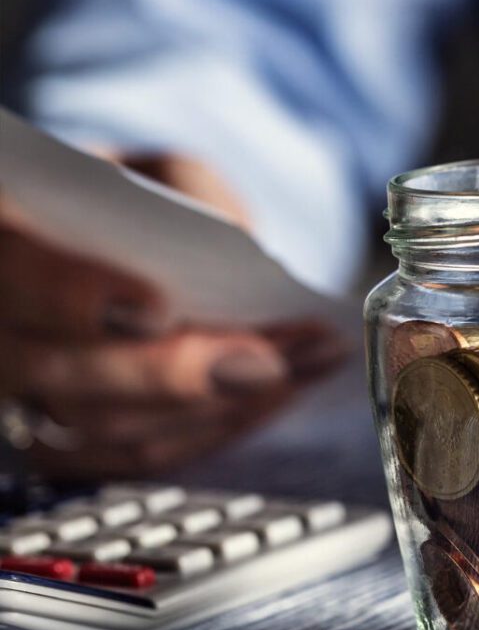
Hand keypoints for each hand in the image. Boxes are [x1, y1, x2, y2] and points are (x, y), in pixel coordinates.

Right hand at [0, 155, 346, 478]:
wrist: (123, 242)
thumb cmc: (142, 200)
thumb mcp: (165, 173)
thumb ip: (191, 201)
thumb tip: (242, 271)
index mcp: (9, 241)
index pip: (27, 276)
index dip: (83, 297)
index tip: (160, 308)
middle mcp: (2, 326)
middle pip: (63, 372)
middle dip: (176, 374)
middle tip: (269, 361)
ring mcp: (24, 392)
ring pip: (103, 426)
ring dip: (211, 408)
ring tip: (298, 372)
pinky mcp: (65, 437)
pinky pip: (130, 457)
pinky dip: (207, 432)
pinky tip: (271, 399)